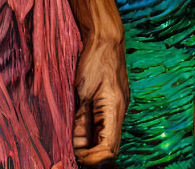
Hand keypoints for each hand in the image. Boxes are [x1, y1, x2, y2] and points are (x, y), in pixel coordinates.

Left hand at [73, 35, 128, 166]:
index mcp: (114, 110)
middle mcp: (120, 112)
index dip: (94, 158)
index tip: (78, 157)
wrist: (106, 38)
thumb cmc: (94, 59)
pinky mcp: (114, 102)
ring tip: (75, 148)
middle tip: (74, 156)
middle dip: (94, 156)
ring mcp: (119, 107)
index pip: (109, 149)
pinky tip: (81, 134)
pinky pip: (107, 125)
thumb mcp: (82, 88)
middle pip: (111, 147)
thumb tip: (76, 141)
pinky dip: (95, 133)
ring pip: (109, 137)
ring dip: (93, 146)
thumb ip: (81, 116)